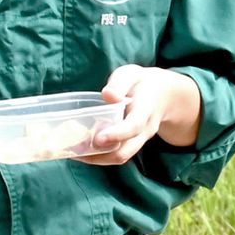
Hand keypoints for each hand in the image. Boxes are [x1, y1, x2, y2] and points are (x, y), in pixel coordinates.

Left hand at [77, 64, 201, 165]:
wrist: (162, 96)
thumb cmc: (141, 83)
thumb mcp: (132, 75)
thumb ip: (120, 84)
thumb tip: (108, 95)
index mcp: (145, 110)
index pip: (134, 126)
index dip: (117, 134)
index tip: (98, 139)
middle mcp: (144, 130)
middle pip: (126, 151)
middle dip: (100, 155)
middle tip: (75, 151)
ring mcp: (138, 140)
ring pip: (119, 157)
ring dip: (95, 159)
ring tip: (72, 152)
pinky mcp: (130, 144)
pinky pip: (116, 155)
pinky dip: (98, 157)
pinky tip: (79, 151)